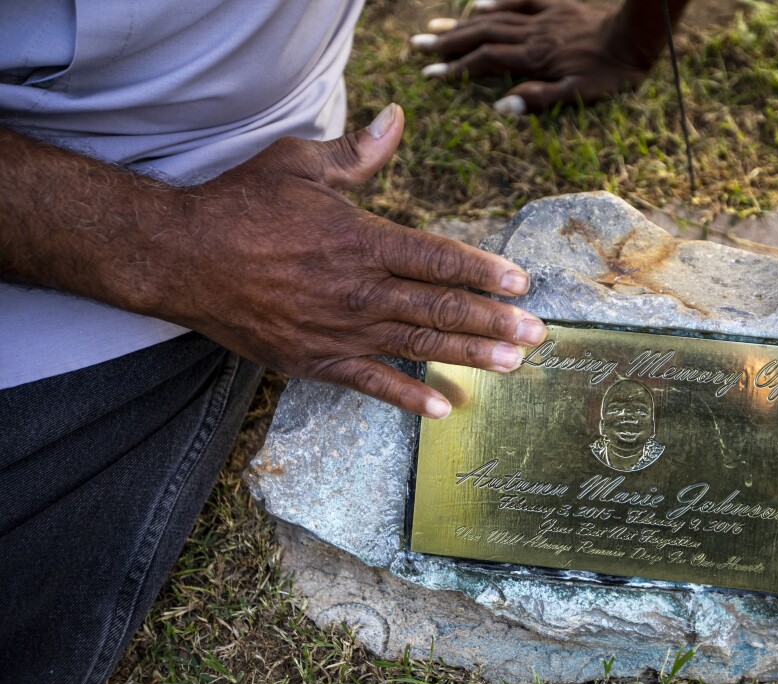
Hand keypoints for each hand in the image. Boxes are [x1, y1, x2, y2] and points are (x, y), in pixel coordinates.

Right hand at [163, 104, 545, 417]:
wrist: (179, 258)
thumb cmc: (240, 205)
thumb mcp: (299, 165)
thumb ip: (358, 154)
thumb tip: (397, 118)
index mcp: (360, 240)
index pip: (437, 259)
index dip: (484, 271)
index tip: (520, 282)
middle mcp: (357, 290)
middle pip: (440, 308)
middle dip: (494, 322)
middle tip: (536, 335)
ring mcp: (338, 331)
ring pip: (417, 346)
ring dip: (469, 357)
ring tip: (512, 365)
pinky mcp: (315, 360)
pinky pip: (371, 384)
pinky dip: (408, 398)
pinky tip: (443, 409)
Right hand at [411, 0, 655, 113]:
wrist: (636, 38)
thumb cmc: (611, 74)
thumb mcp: (580, 97)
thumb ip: (540, 100)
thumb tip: (501, 107)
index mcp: (534, 58)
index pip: (485, 60)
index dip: (455, 67)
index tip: (428, 74)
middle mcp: (532, 34)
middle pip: (480, 34)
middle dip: (447, 41)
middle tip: (416, 46)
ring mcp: (542, 17)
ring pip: (494, 17)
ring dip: (461, 23)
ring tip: (433, 26)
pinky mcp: (556, 7)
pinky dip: (496, 1)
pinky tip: (477, 4)